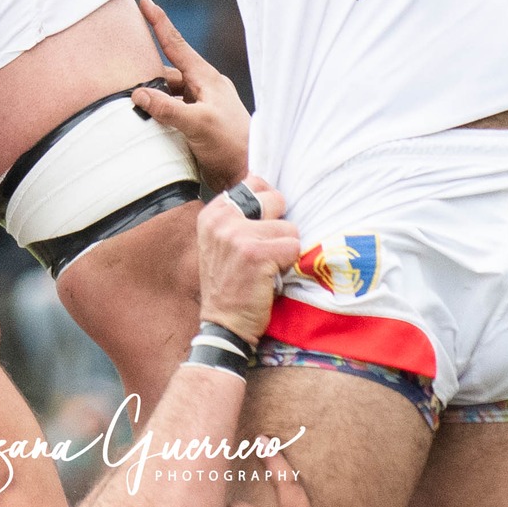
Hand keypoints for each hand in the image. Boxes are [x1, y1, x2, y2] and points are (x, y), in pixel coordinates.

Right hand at [133, 0, 251, 190]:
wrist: (249, 175)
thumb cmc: (232, 145)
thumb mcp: (198, 124)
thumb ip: (167, 108)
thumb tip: (138, 94)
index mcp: (206, 79)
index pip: (177, 44)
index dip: (159, 22)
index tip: (144, 1)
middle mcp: (203, 89)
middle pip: (167, 73)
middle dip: (147, 74)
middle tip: (125, 76)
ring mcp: (200, 107)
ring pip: (167, 94)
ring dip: (152, 99)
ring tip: (131, 107)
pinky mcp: (196, 126)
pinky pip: (171, 112)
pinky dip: (157, 115)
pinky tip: (145, 124)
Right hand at [196, 191, 299, 346]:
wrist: (224, 324)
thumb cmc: (229, 283)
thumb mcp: (220, 242)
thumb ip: (238, 216)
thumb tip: (270, 190)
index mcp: (213, 213)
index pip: (254, 182)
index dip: (268, 202)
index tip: (265, 223)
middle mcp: (223, 219)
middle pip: (275, 199)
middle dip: (280, 225)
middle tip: (268, 249)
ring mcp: (238, 235)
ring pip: (290, 228)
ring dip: (286, 249)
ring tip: (268, 267)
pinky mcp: (257, 254)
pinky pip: (294, 247)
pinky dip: (290, 264)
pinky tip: (272, 277)